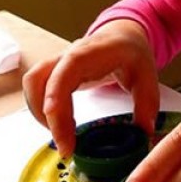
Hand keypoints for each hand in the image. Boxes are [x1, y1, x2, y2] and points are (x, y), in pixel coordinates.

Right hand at [22, 20, 159, 157]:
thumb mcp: (147, 76)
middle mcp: (67, 56)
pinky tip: (60, 127)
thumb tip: (143, 132)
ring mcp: (58, 63)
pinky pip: (38, 90)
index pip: (64, 72)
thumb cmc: (131, 52)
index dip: (56, 98)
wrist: (122, 35)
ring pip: (33, 85)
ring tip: (62, 138)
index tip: (57, 126)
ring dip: (40, 114)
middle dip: (45, 116)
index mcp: (90, 54)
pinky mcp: (55, 73)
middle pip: (39, 80)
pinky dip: (42, 110)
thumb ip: (147, 104)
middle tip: (66, 146)